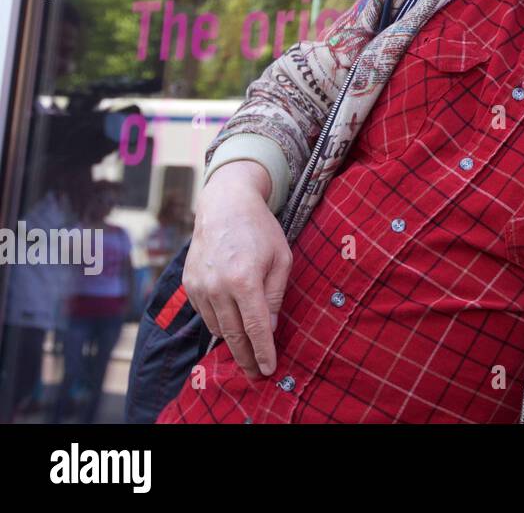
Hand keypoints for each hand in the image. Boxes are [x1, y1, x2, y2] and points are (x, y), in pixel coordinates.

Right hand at [183, 161, 292, 379]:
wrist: (224, 206)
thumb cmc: (260, 230)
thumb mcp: (281, 259)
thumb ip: (275, 295)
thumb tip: (269, 328)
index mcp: (244, 280)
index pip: (255, 327)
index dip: (263, 351)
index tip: (268, 369)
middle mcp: (217, 286)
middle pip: (232, 334)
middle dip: (245, 356)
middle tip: (256, 373)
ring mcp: (199, 286)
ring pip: (216, 327)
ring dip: (231, 341)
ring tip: (246, 352)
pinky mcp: (188, 285)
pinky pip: (204, 314)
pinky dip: (217, 322)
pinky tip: (230, 323)